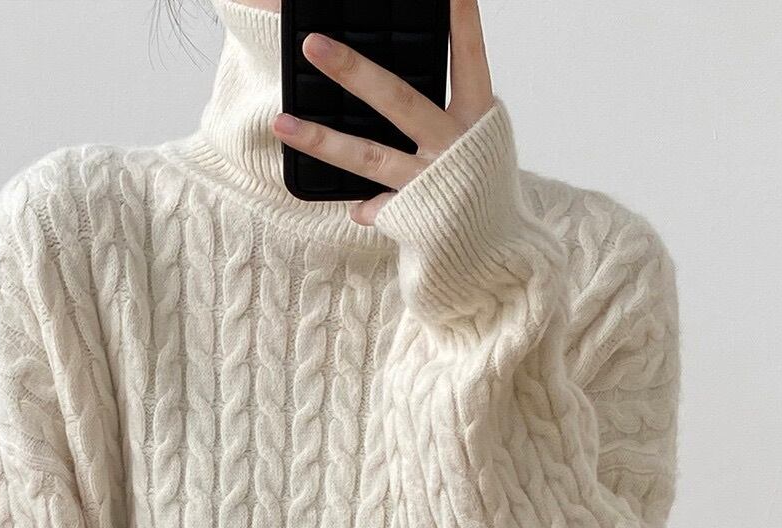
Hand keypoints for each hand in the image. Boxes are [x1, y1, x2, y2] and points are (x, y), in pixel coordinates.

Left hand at [271, 0, 493, 225]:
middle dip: (354, 71)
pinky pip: (378, 208)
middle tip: (315, 46)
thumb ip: (446, 118)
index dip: (460, 23)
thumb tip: (399, 104)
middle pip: (398, 100)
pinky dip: (366, 209)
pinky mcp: (415, 216)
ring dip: (323, 139)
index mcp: (477, 119)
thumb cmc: (483, 189)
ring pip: (369, 156)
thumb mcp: (479, 145)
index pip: (468, 60)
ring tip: (282, 123)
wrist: (499, 251)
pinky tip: (355, 210)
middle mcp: (454, 145)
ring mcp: (430, 180)